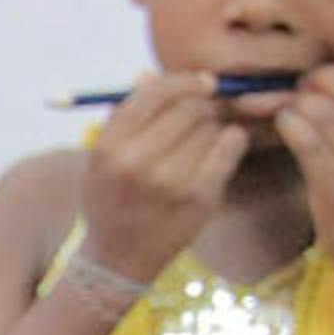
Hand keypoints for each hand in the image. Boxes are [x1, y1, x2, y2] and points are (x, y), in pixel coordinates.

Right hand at [79, 72, 249, 281]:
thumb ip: (123, 117)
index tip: (202, 82)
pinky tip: (222, 147)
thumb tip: (147, 75)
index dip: (184, 81)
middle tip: (206, 112)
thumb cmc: (110, 201)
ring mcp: (171, 181)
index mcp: (109, 149)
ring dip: (215, 124)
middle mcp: (137, 163)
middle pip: (188, 107)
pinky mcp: (201, 196)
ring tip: (205, 139)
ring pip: (211, 125)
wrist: (118, 259)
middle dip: (203, 104)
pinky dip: (232, 139)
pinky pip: (230, 145)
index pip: (153, 94)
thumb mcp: (101, 159)